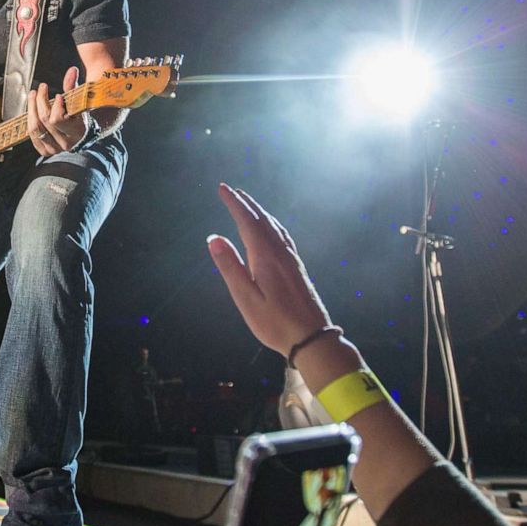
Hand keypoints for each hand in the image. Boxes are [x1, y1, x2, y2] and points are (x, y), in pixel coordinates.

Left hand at [26, 67, 88, 156]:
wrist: (82, 133)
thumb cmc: (81, 115)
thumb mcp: (79, 101)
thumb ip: (74, 87)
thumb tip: (71, 71)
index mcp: (77, 132)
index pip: (58, 119)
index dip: (55, 106)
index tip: (58, 95)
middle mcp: (66, 143)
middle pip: (44, 120)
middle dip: (40, 101)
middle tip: (41, 88)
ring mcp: (55, 149)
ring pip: (35, 128)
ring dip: (31, 109)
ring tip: (33, 95)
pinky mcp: (45, 151)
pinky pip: (32, 135)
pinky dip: (30, 121)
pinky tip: (32, 110)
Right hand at [206, 184, 331, 358]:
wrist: (312, 337)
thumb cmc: (275, 322)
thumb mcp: (246, 298)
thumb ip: (230, 267)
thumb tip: (214, 238)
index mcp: (266, 256)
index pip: (247, 221)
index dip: (234, 204)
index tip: (222, 189)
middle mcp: (280, 252)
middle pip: (261, 220)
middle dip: (246, 203)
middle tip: (231, 190)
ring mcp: (291, 258)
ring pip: (274, 226)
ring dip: (259, 211)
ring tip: (248, 203)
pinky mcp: (297, 267)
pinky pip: (282, 235)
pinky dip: (271, 224)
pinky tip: (271, 229)